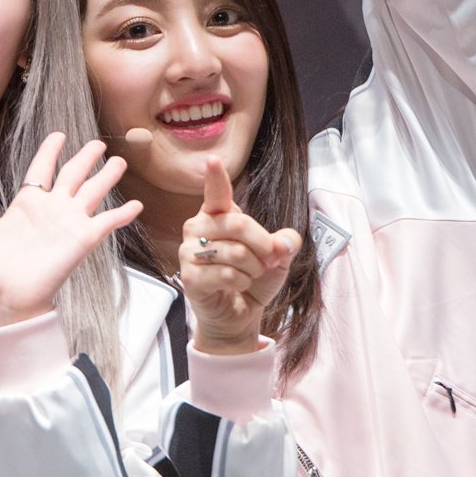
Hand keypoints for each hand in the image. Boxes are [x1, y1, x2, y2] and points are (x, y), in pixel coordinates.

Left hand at [0, 133, 143, 329]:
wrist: (5, 300)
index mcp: (26, 204)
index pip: (41, 169)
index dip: (50, 151)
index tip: (59, 135)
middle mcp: (51, 209)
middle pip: (73, 174)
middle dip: (86, 158)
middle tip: (99, 144)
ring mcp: (69, 223)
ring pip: (93, 191)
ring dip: (107, 177)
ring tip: (120, 162)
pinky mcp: (82, 240)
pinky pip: (107, 222)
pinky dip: (122, 214)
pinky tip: (137, 204)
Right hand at [178, 158, 298, 355]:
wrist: (240, 316)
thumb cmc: (253, 279)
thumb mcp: (278, 257)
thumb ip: (285, 242)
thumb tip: (285, 243)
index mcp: (217, 216)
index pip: (216, 193)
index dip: (215, 177)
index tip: (212, 161)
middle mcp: (198, 228)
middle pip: (239, 223)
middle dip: (263, 245)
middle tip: (269, 259)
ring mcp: (190, 252)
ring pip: (235, 252)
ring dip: (253, 268)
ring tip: (250, 275)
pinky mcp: (190, 277)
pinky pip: (226, 274)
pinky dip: (242, 283)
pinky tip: (237, 286)